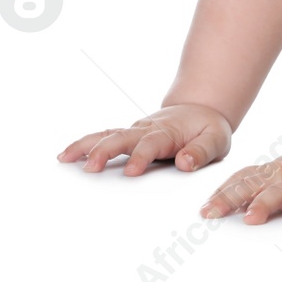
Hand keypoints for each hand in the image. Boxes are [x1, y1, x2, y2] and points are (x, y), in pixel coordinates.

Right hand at [58, 103, 232, 175]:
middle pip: (122, 138)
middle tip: (90, 168)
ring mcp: (135, 132)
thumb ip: (202, 152)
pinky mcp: (128, 136)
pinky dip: (85, 144)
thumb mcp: (216, 139)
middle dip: (105, 152)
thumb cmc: (208, 128)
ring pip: (107, 135)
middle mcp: (146, 130)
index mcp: (168, 133)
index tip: (131, 172)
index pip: (151, 145)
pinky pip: (104, 137)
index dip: (141, 157)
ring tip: (64, 158)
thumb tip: (185, 163)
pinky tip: (67, 155)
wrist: (201, 109)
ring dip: (86, 145)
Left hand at [200, 139, 281, 224]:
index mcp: (274, 172)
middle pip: (251, 185)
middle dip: (228, 199)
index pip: (242, 178)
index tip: (204, 208)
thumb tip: (236, 206)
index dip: (222, 191)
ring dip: (265, 204)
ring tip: (251, 218)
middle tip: (209, 213)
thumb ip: (266, 186)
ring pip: (281, 192)